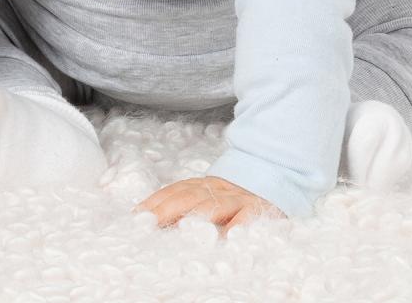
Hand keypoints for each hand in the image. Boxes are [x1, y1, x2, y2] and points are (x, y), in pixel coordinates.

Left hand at [134, 176, 285, 234]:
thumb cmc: (235, 198)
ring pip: (215, 204)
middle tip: (147, 224)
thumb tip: (150, 222)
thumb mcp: (209, 197)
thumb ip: (186, 205)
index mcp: (202, 186)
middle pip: (188, 196)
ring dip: (198, 216)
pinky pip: (248, 217)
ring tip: (181, 229)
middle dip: (166, 209)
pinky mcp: (259, 209)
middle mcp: (217, 189)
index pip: (174, 191)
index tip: (135, 217)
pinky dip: (240, 225)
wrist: (277, 173)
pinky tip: (231, 237)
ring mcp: (237, 198)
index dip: (154, 202)